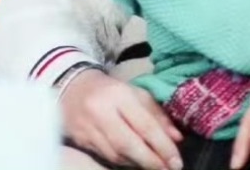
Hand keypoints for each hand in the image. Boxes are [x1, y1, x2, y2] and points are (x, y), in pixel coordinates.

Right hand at [60, 68, 182, 169]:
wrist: (73, 88)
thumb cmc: (112, 91)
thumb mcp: (137, 94)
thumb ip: (157, 115)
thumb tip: (177, 138)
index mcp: (121, 96)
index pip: (145, 125)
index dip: (162, 145)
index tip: (176, 160)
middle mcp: (103, 113)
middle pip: (129, 144)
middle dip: (151, 160)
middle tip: (168, 168)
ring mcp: (88, 129)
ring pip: (116, 154)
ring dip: (138, 163)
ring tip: (156, 167)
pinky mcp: (80, 141)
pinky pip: (105, 156)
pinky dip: (123, 162)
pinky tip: (136, 163)